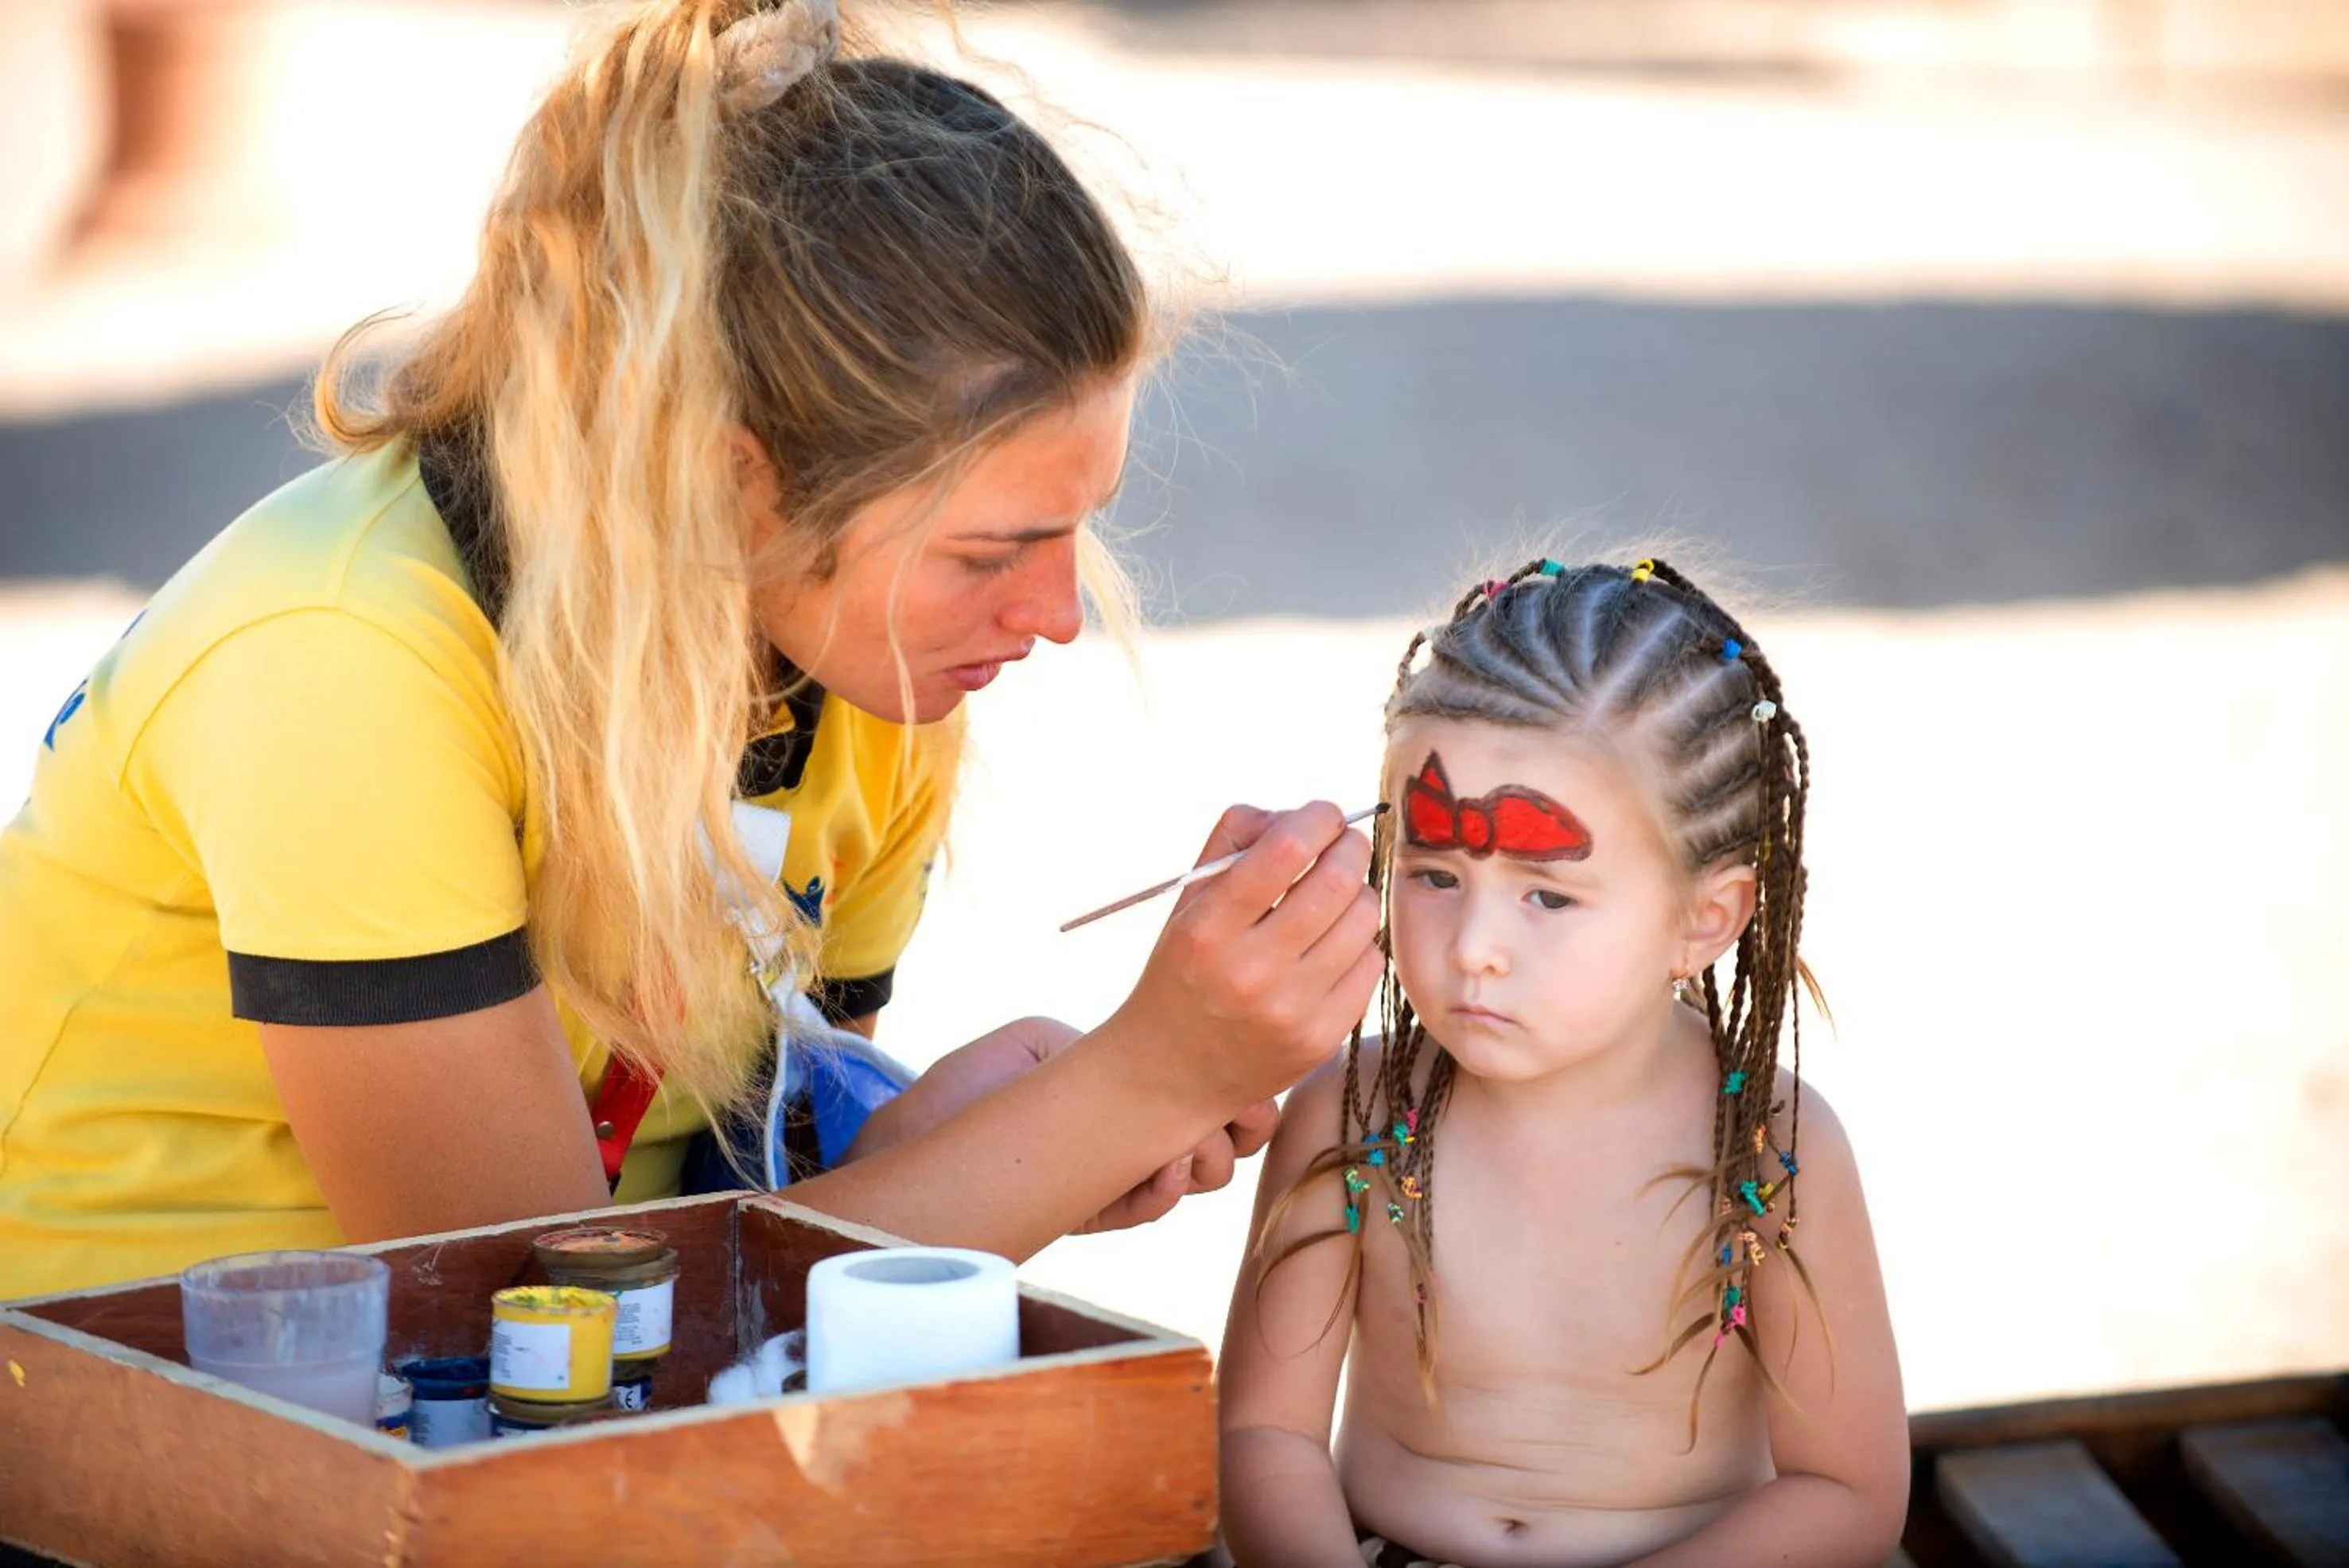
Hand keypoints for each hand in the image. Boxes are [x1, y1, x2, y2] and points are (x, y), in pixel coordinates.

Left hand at [844, 1017, 1281, 1233]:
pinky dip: (1167, 1189)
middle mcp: (1129, 1139)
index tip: (1248, 1078)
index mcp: (1126, 1092)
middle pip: (1218, 1140)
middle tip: (1234, 1116)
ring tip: (1185, 1145)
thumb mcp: (1041, 1042)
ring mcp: (1116, 1178)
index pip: (1200, 1090)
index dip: (1236, 1088)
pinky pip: (1151, 1207)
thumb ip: (1107, 1048)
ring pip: (1195, 1177)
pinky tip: (1164, 1169)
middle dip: (1238, 1126)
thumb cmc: (972, 1083)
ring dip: (1207, 1158)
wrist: (915, 1140)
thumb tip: (1163, 1060)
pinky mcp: (1094, 1212)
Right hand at [1105, 802, 1383, 1119]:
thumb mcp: (1188, 901)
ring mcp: (1291, 1010)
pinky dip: (1359, 944)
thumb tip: (1299, 815)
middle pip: (1338, 881)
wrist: (1170, 1071)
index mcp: (1209, 929)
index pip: (1287, 849)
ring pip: (1364, 919)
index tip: (1322, 815)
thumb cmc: (1185, 969)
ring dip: (1357, 895)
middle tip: (1344, 845)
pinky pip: (1372, 965)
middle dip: (1351, 847)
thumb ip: (1233, 840)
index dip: (1318, 818)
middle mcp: (1250, 971)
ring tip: (1333, 900)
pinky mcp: (1321, 1038)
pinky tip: (1330, 948)